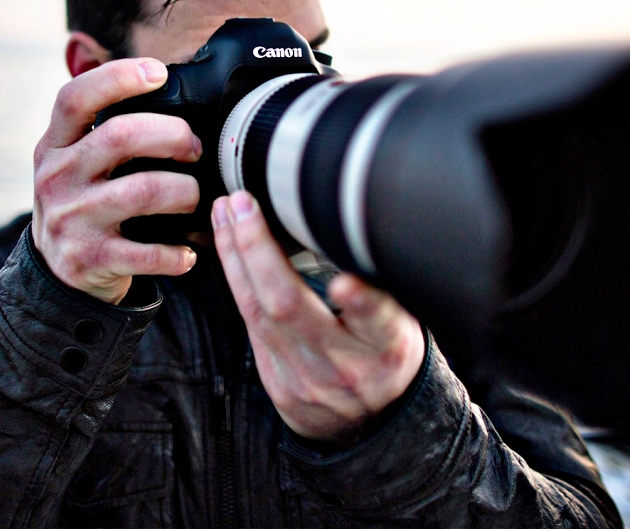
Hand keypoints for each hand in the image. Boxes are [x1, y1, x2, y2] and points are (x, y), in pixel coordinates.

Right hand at [32, 58, 201, 303]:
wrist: (56, 270)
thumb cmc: (81, 201)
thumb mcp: (73, 160)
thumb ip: (102, 128)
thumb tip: (165, 86)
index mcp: (54, 145)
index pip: (75, 98)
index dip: (117, 77)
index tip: (158, 73)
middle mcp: (57, 177)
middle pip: (120, 136)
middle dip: (172, 134)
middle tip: (193, 147)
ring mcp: (72, 219)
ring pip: (144, 191)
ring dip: (185, 191)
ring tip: (194, 197)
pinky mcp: (90, 259)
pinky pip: (148, 253)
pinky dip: (177, 253)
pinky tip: (187, 252)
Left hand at [211, 191, 425, 443]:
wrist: (368, 425)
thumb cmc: (386, 354)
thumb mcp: (404, 323)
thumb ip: (382, 288)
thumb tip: (351, 229)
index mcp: (387, 345)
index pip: (377, 320)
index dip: (362, 301)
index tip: (346, 283)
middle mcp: (344, 364)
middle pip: (292, 307)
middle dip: (259, 250)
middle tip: (242, 205)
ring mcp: (305, 377)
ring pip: (258, 311)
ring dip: (235, 256)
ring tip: (225, 213)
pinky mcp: (277, 383)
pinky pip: (250, 324)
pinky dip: (236, 279)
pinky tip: (226, 247)